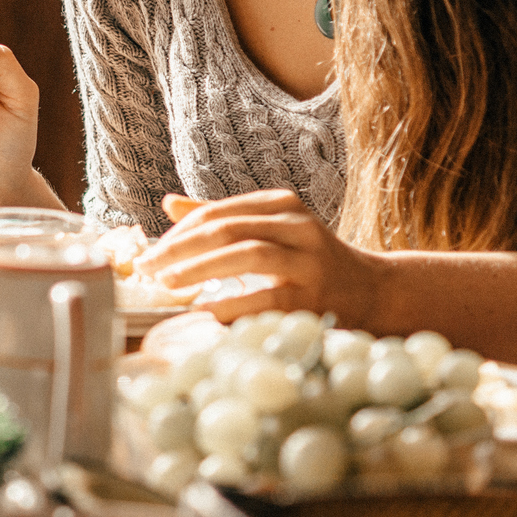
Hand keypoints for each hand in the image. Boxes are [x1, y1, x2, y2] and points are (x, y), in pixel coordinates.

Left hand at [134, 189, 389, 323]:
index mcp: (281, 205)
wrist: (371, 290)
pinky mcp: (314, 296)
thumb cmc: (308, 261)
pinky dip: (230, 305)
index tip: (148, 254)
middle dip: (179, 250)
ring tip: (166, 285)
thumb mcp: (270, 230)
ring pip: (246, 255)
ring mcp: (308, 261)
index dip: (177, 233)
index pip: (216, 213)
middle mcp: (297, 226)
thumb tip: (168, 204)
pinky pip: (265, 298)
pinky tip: (201, 312)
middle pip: (226, 229)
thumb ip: (222, 217)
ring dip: (199, 270)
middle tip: (145, 269)